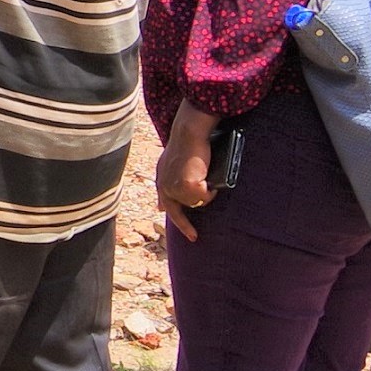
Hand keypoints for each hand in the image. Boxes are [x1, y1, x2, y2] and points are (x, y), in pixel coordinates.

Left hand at [155, 108, 217, 240]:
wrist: (189, 133)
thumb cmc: (189, 143)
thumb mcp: (176, 162)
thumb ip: (174, 178)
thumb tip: (174, 197)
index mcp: (161, 178)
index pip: (165, 202)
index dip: (171, 214)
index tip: (178, 226)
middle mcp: (163, 184)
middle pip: (176, 211)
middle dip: (185, 225)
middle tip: (193, 237)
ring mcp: (173, 187)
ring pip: (194, 204)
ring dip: (204, 195)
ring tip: (209, 182)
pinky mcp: (185, 186)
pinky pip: (203, 197)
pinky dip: (209, 191)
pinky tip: (209, 180)